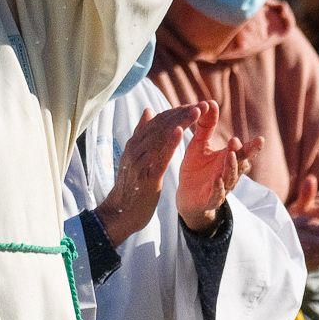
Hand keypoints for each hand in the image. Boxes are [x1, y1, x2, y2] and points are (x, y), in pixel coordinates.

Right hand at [97, 104, 198, 244]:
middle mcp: (135, 149)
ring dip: (180, 123)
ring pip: (161, 137)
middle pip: (160, 126)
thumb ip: (140, 135)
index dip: (175, 112)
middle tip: (200, 105)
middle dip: (181, 114)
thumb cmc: (129, 187)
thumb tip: (148, 111)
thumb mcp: (134, 157)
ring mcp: (139, 162)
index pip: (156, 121)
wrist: (119, 214)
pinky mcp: (146, 177)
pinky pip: (159, 157)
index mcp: (134, 144)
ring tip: (196, 112)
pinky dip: (170, 143)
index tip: (192, 106)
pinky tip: (181, 132)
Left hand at [177, 100, 263, 232]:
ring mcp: (222, 186)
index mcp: (229, 159)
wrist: (186, 195)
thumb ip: (206, 126)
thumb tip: (211, 102)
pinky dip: (219, 187)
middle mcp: (229, 173)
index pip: (244, 152)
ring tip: (229, 156)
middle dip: (243, 154)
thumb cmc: (196, 168)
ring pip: (230, 177)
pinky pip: (217, 193)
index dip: (252, 147)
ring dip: (231, 167)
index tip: (260, 139)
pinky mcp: (211, 198)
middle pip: (241, 163)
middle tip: (238, 142)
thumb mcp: (200, 144)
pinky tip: (218, 180)